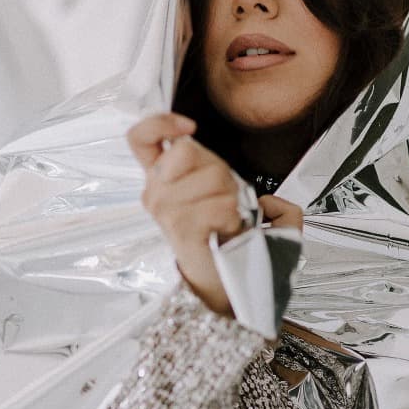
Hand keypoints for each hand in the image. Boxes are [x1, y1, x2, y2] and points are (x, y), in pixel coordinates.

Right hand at [126, 112, 301, 317]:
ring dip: (231, 199)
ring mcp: (164, 211)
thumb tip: (268, 201)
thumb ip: (247, 185)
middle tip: (225, 202)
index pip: (141, 138)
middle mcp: (155, 193)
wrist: (228, 284)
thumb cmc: (230, 242)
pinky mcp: (181, 228)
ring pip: (212, 177)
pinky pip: (220, 205)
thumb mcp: (236, 202)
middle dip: (220, 171)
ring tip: (227, 221)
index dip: (161, 124)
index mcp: (162, 180)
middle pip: (188, 150)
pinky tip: (227, 232)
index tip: (189, 129)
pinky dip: (234, 217)